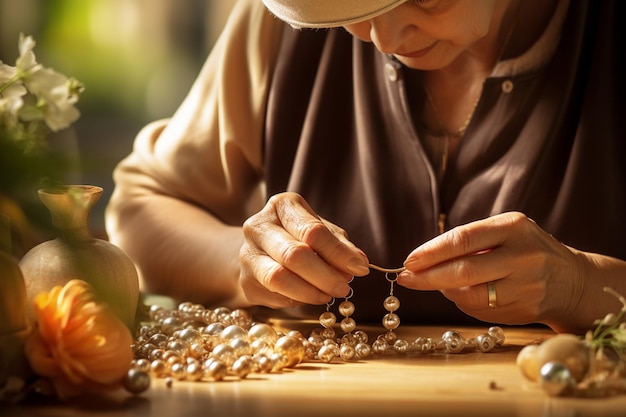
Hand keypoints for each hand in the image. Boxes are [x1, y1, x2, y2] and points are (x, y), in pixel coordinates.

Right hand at [239, 192, 369, 307]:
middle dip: (325, 276)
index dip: (338, 253)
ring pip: (279, 278)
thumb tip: (359, 263)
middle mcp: (258, 226)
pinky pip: (274, 296)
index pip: (312, 231)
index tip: (359, 269)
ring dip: (310, 292)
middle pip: (294, 254)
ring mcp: (247, 254)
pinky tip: (308, 296)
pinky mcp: (245, 282)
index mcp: (282, 206)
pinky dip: (297, 300)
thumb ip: (339, 245)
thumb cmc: (298, 237)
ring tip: (328, 295)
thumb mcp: (321, 231)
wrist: (260, 251)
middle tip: (344, 288)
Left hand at [397, 212, 585, 328]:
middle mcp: (523, 256)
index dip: (432, 251)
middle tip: (405, 279)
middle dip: (428, 277)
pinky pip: (481, 311)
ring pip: (470, 295)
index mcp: (514, 227)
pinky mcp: (526, 310)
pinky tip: (461, 294)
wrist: (572, 281)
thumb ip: (470, 241)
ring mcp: (526, 286)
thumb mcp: (505, 231)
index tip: (409, 261)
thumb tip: (422, 260)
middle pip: (464, 271)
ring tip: (437, 283)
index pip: (463, 239)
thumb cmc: (525, 249)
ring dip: (445, 291)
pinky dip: (463, 303)